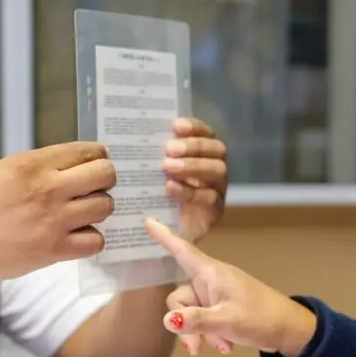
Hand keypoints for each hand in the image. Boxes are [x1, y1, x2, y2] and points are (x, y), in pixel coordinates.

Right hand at [0, 141, 115, 280]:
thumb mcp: (7, 169)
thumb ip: (44, 165)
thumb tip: (80, 165)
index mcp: (34, 163)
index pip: (88, 151)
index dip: (98, 157)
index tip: (95, 164)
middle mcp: (48, 188)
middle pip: (105, 175)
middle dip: (104, 180)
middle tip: (93, 188)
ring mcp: (53, 221)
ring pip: (105, 207)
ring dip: (97, 209)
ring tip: (82, 214)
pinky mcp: (53, 250)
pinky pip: (96, 241)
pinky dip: (90, 239)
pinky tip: (76, 237)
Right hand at [145, 218, 316, 356]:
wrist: (289, 330)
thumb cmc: (261, 317)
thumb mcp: (226, 321)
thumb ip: (196, 320)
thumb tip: (168, 321)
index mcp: (211, 274)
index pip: (182, 250)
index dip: (164, 236)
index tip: (148, 220)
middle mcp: (211, 281)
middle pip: (180, 298)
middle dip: (184, 324)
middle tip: (196, 348)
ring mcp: (216, 295)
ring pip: (191, 314)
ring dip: (200, 333)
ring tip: (222, 347)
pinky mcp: (222, 308)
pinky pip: (204, 320)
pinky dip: (212, 334)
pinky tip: (226, 346)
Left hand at [163, 118, 226, 241]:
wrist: (166, 231)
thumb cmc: (160, 194)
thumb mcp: (157, 172)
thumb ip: (156, 155)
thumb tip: (137, 135)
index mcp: (205, 154)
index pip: (207, 133)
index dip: (195, 127)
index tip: (176, 125)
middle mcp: (216, 168)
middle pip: (217, 150)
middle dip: (194, 146)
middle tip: (170, 148)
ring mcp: (218, 190)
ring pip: (217, 171)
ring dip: (194, 166)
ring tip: (169, 166)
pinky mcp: (215, 211)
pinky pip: (209, 198)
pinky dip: (189, 191)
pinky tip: (170, 187)